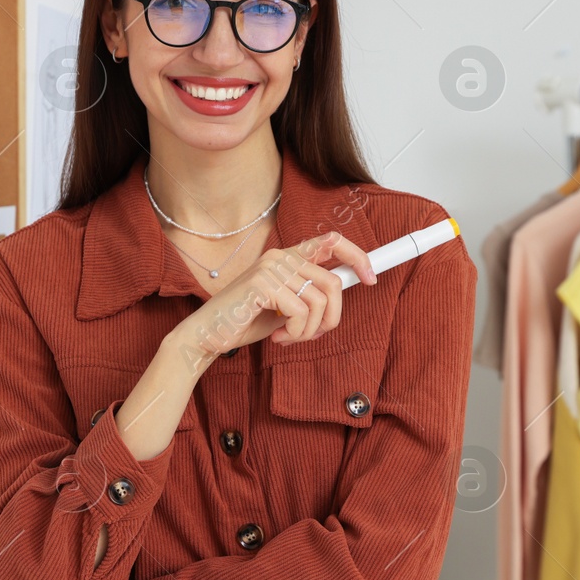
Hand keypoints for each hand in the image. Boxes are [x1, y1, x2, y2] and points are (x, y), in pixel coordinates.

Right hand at [182, 230, 375, 356]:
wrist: (208, 335)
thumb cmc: (246, 322)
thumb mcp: (286, 307)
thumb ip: (310, 296)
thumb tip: (344, 291)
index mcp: (288, 257)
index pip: (332, 241)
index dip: (357, 256)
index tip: (371, 278)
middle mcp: (281, 256)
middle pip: (333, 282)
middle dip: (332, 317)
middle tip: (313, 335)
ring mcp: (271, 267)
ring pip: (320, 301)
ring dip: (311, 330)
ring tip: (290, 338)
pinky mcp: (263, 283)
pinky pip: (302, 312)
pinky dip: (296, 333)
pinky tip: (278, 337)